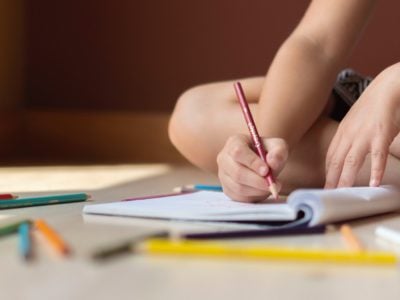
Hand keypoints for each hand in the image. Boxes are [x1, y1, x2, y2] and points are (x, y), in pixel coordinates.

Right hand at [217, 134, 287, 201]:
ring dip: (257, 190)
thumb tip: (272, 163)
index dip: (252, 162)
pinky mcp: (227, 189)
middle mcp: (224, 158)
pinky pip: (239, 197)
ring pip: (238, 187)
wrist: (262, 163)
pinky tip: (262, 190)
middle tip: (272, 184)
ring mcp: (223, 174)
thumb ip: (278, 151)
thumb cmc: (268, 152)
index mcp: (234, 142)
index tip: (266, 170)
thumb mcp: (277, 146)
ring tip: (270, 186)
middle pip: (237, 172)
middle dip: (257, 180)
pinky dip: (253, 196)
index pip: (238, 152)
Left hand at [325, 63, 399, 187]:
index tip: (326, 184)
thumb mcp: (356, 120)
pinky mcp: (381, 134)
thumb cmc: (375, 103)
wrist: (390, 86)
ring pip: (352, 161)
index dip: (328, 172)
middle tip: (328, 195)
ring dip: (347, 179)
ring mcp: (364, 135)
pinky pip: (377, 156)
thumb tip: (348, 150)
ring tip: (343, 193)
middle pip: (337, 161)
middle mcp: (349, 134)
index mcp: (343, 131)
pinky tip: (374, 183)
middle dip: (332, 180)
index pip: (331, 156)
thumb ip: (351, 135)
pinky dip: (375, 170)